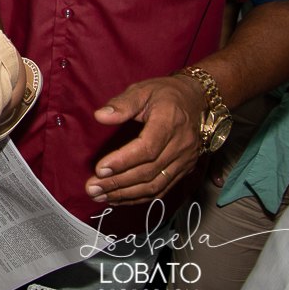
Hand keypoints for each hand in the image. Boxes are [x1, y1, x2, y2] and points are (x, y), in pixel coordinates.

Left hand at [84, 75, 203, 205]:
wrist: (195, 100)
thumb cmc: (165, 94)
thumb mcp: (142, 90)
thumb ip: (122, 104)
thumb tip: (100, 116)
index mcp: (170, 123)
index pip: (147, 149)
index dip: (123, 161)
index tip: (100, 169)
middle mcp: (181, 145)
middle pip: (149, 171)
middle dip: (118, 182)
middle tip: (92, 189)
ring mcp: (184, 160)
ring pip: (155, 185)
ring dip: (126, 194)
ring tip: (101, 197)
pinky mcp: (184, 169)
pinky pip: (162, 189)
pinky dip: (140, 197)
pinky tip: (119, 198)